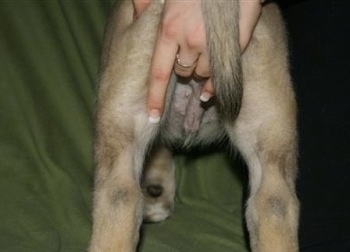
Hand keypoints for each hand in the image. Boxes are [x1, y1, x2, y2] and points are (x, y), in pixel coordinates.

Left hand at [132, 0, 262, 122]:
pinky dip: (217, 79)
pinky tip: (215, 76)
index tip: (152, 116)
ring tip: (205, 46)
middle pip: (183, 71)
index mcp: (170, 27)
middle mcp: (190, 40)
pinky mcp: (235, 44)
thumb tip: (136, 12)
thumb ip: (145, 0)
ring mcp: (214, 44)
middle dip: (183, 67)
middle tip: (188, 49)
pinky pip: (222, 73)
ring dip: (201, 67)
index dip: (155, 97)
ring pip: (203, 72)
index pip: (159, 72)